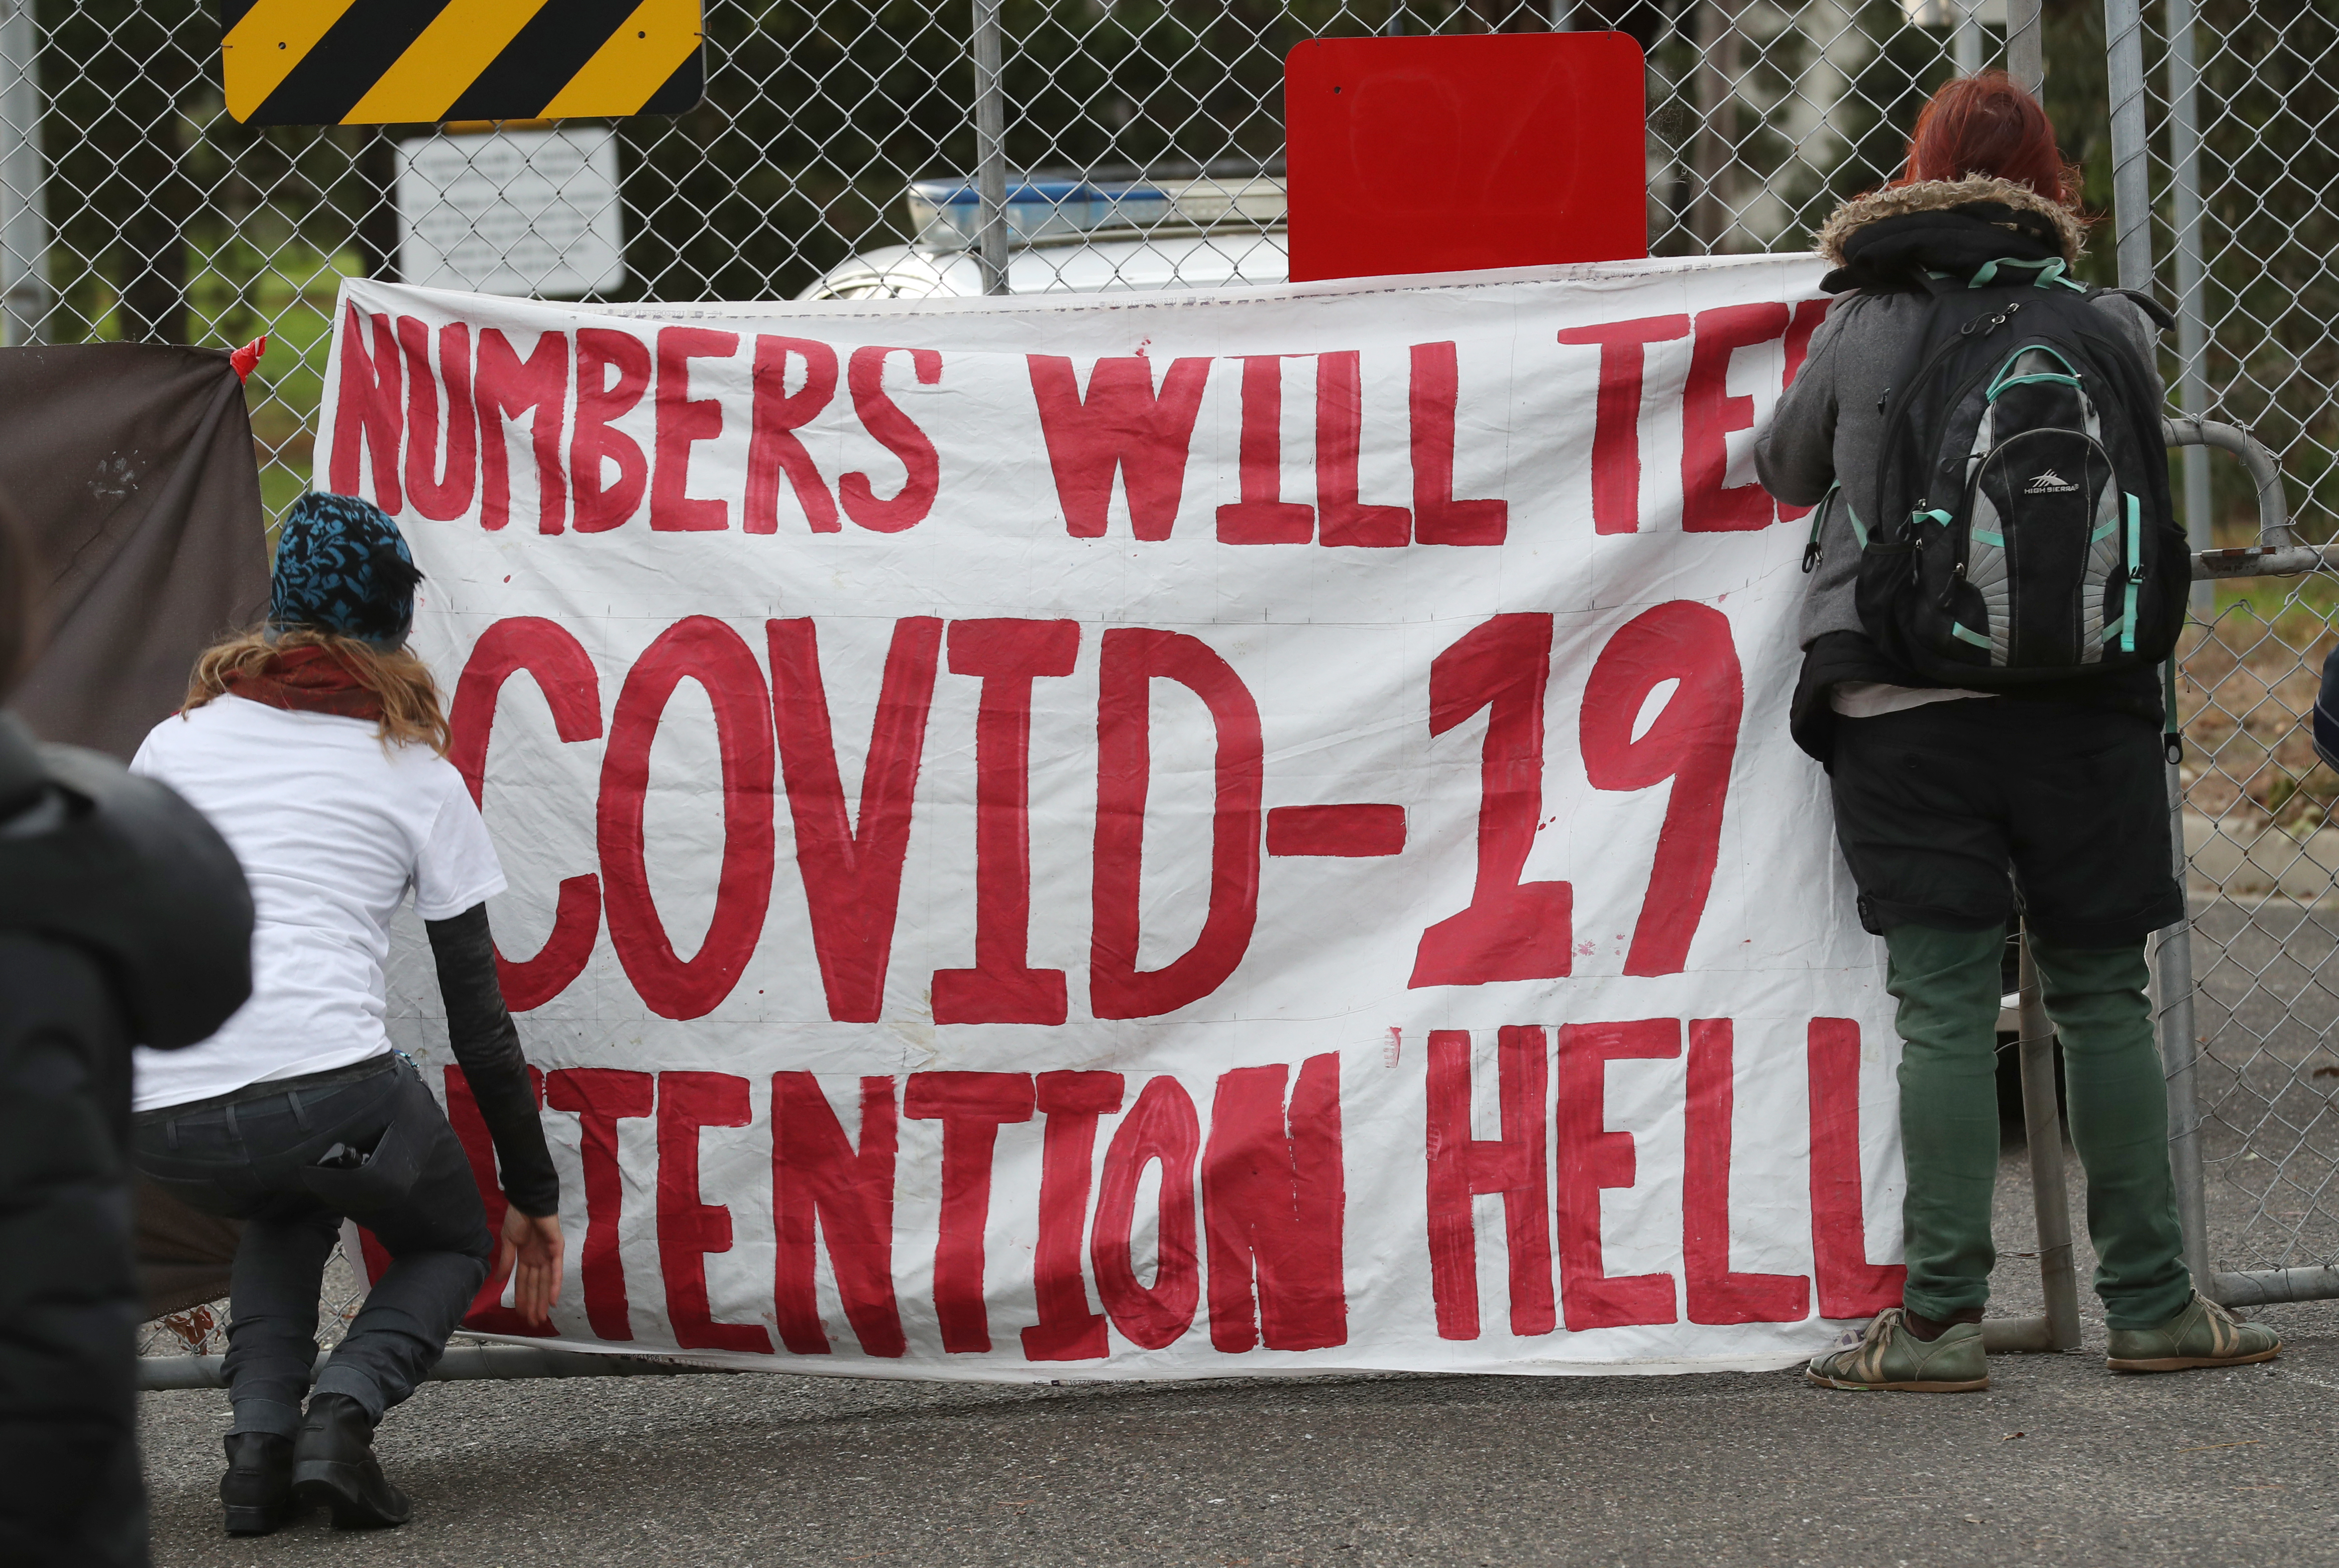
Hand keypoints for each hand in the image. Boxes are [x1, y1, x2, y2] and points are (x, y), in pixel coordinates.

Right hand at [498, 1206, 563, 1327]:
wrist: (527, 1201)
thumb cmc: (517, 1217)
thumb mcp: (508, 1241)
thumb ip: (506, 1261)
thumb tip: (498, 1281)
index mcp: (525, 1257)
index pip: (524, 1282)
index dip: (522, 1298)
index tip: (520, 1314)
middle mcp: (538, 1258)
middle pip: (536, 1286)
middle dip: (533, 1305)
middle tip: (533, 1323)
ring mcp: (548, 1254)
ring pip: (545, 1283)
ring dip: (543, 1301)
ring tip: (541, 1318)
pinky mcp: (556, 1248)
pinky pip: (556, 1270)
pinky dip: (555, 1285)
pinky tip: (553, 1300)